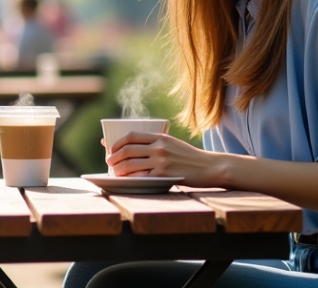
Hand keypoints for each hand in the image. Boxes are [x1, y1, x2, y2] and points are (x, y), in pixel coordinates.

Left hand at [105, 131, 223, 186]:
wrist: (209, 167)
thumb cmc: (189, 157)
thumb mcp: (172, 144)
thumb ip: (156, 144)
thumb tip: (134, 147)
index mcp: (160, 137)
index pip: (131, 136)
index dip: (117, 142)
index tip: (110, 148)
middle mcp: (159, 147)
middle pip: (127, 150)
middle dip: (113, 157)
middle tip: (109, 162)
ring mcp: (161, 161)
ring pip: (130, 164)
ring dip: (118, 169)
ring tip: (115, 173)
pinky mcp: (164, 175)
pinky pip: (140, 177)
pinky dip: (130, 179)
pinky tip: (126, 181)